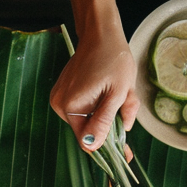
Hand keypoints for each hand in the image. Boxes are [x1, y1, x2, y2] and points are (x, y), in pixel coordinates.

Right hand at [50, 28, 138, 152]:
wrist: (101, 34)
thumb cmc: (113, 59)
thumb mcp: (118, 92)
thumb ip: (105, 121)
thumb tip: (94, 146)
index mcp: (70, 106)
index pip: (87, 142)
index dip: (107, 147)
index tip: (126, 152)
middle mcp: (59, 105)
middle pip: (88, 131)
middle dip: (110, 125)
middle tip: (126, 108)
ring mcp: (59, 99)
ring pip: (88, 120)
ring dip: (106, 114)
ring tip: (117, 94)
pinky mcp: (63, 93)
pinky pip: (84, 110)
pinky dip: (99, 106)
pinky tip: (106, 91)